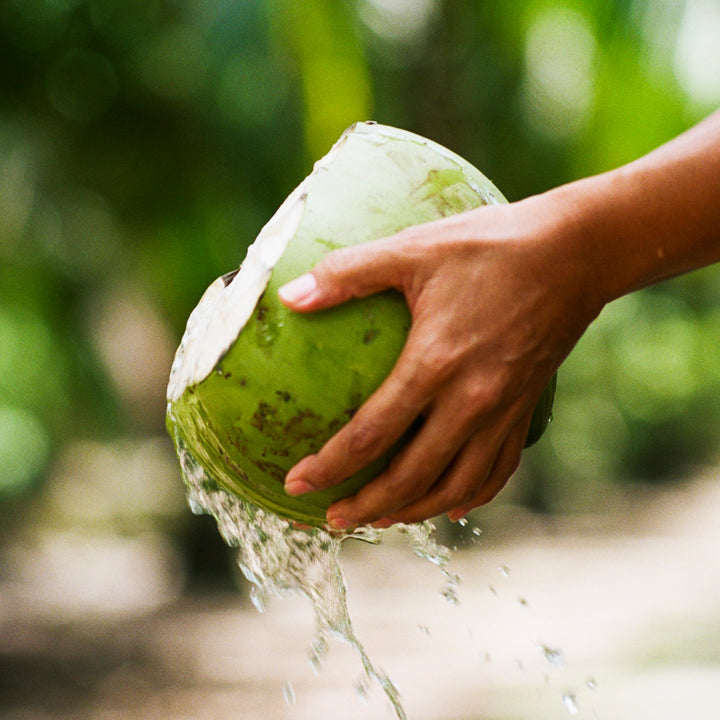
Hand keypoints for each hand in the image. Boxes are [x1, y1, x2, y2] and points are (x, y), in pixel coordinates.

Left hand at [278, 196, 601, 529]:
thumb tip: (289, 297)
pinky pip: (498, 469)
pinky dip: (471, 495)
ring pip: (456, 486)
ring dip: (414, 511)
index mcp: (436, 365)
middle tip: (332, 520)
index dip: (330, 466)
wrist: (576, 252)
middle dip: (367, 506)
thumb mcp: (413, 249)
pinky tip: (451, 505)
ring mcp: (504, 411)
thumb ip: (347, 273)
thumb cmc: (491, 246)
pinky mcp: (526, 409)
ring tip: (381, 520)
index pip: (371, 435)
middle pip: (412, 477)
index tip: (297, 484)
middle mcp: (472, 401)